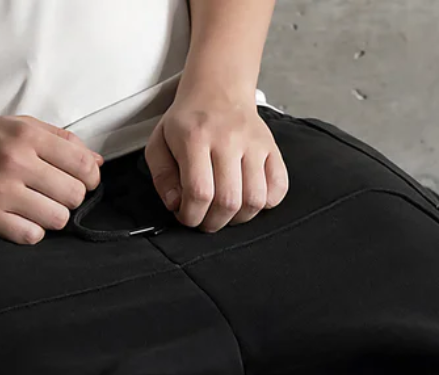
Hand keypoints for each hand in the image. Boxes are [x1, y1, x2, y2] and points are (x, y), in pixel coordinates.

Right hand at [0, 114, 103, 244]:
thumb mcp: (13, 126)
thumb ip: (57, 140)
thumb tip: (97, 162)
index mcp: (25, 134)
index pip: (83, 165)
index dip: (89, 179)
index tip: (78, 182)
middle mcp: (15, 160)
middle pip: (74, 195)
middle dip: (68, 200)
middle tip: (50, 196)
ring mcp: (1, 190)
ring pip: (57, 219)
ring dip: (51, 218)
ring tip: (34, 209)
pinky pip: (32, 236)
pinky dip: (30, 232)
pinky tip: (19, 221)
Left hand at [143, 89, 288, 232]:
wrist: (219, 88)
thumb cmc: (190, 120)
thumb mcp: (160, 141)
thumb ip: (162, 176)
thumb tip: (175, 204)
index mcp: (195, 136)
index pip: (199, 192)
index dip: (192, 216)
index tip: (188, 217)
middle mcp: (228, 139)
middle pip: (228, 201)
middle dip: (214, 222)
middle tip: (206, 219)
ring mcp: (253, 143)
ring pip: (255, 200)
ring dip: (239, 217)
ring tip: (227, 212)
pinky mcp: (271, 148)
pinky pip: (278, 188)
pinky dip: (266, 203)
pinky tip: (248, 198)